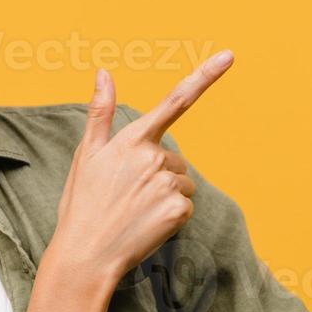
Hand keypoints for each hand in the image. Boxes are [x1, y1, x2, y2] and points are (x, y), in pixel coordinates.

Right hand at [52, 50, 233, 283]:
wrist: (85, 255)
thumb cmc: (82, 204)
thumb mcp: (85, 155)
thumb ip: (100, 112)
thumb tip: (103, 72)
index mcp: (132, 139)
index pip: (175, 100)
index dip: (205, 76)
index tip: (229, 56)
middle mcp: (153, 157)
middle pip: (176, 159)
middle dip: (159, 174)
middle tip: (128, 196)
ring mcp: (167, 184)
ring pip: (183, 183)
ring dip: (165, 195)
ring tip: (135, 211)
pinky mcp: (178, 210)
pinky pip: (186, 206)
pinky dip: (171, 217)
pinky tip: (147, 225)